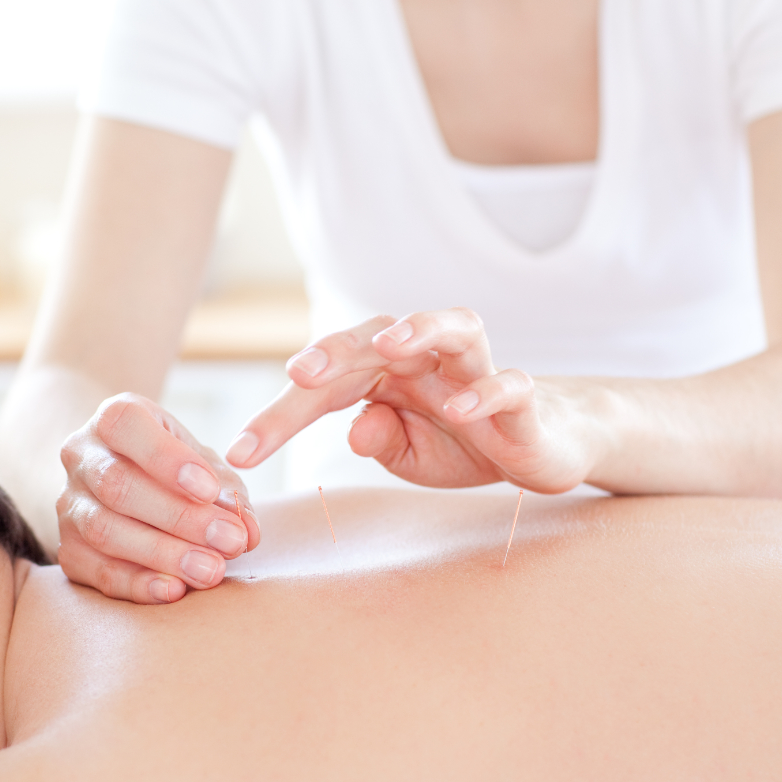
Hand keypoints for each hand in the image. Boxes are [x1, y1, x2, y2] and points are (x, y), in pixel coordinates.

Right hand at [58, 393, 261, 602]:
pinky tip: (175, 590)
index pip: (126, 426)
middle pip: (117, 485)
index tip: (208, 489)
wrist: (132, 486)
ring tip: (211, 571)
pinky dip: (138, 584)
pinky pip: (98, 572)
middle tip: (229, 541)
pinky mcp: (69, 550)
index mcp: (113, 419)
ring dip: (163, 554)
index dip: (166, 459)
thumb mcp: (206, 468)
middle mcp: (81, 456)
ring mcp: (70, 504)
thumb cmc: (179, 472)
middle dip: (179, 517)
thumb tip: (246, 531)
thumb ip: (229, 494)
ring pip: (104, 530)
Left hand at [226, 310, 601, 492]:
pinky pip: (507, 383)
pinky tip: (457, 409)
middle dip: (335, 352)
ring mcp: (477, 372)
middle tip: (297, 372)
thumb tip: (354, 430)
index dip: (281, 416)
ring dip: (420, 328)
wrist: (540, 447)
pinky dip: (485, 392)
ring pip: (454, 327)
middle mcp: (428, 359)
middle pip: (377, 338)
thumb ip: (377, 440)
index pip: (326, 386)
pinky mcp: (523, 397)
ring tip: (388, 345)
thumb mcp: (406, 454)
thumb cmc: (462, 441)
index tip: (241, 452)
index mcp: (387, 374)